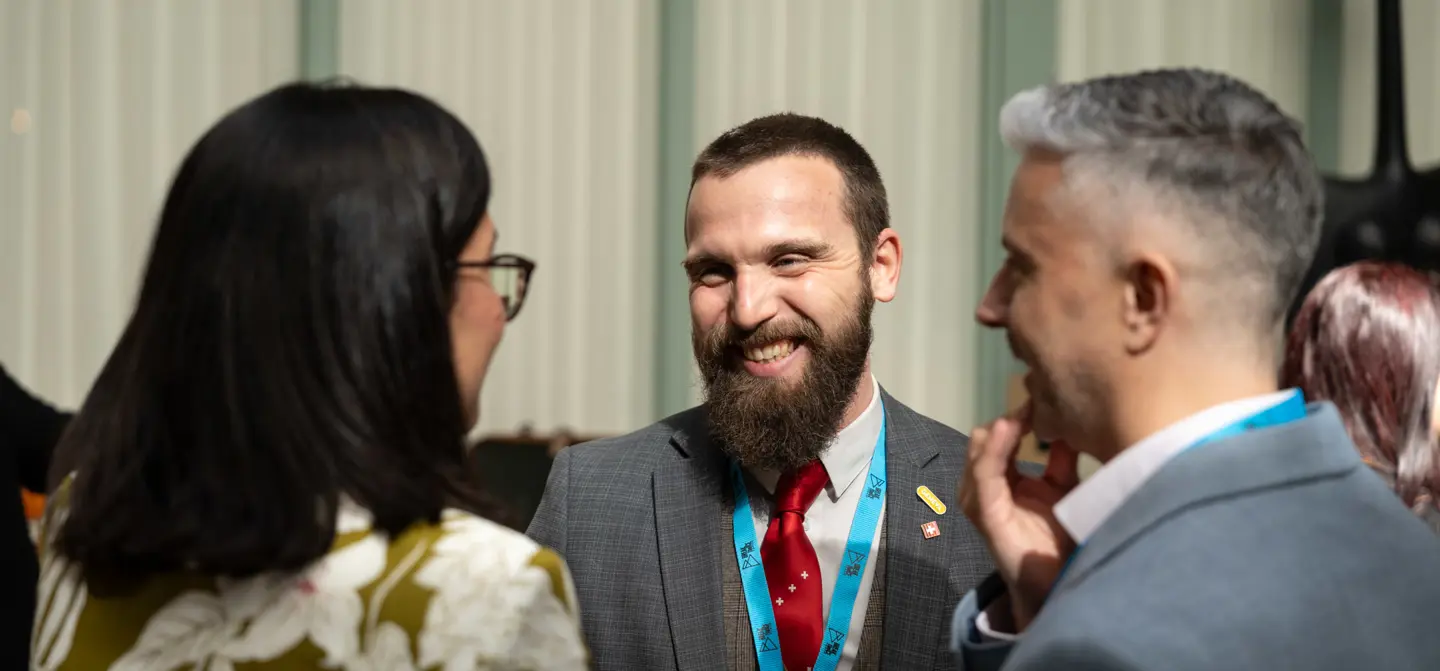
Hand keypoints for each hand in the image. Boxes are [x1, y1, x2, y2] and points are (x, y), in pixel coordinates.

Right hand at [958, 402, 1080, 631]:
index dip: (1019, 415)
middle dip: (1010, 418)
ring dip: (1002, 428)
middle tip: (1038, 401)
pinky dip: (994, 448)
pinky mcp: (984, 513)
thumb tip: (1070, 424)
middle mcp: (983, 487)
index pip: (1000, 437)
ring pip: (979, 449)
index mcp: (1001, 480)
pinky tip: (1008, 428)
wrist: (1055, 584)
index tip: (1042, 396)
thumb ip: (1061, 459)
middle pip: (985, 438)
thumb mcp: (1063, 488)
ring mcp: (979, 500)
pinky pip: (984, 473)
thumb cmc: (1056, 540)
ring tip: (1025, 410)